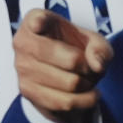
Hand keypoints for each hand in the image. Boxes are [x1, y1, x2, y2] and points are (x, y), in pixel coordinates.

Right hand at [12, 8, 112, 122]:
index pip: (37, 21)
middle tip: (88, 67)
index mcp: (35, 20)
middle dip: (89, 67)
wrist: (59, 71)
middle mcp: (23, 43)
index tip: (39, 25)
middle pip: (71, 60)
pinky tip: (89, 95)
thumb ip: (100, 47)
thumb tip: (96, 65)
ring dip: (87, 85)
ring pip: (71, 83)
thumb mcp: (92, 41)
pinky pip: (64, 102)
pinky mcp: (27, 91)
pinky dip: (84, 101)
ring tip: (87, 81)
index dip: (39, 23)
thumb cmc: (72, 48)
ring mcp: (22, 68)